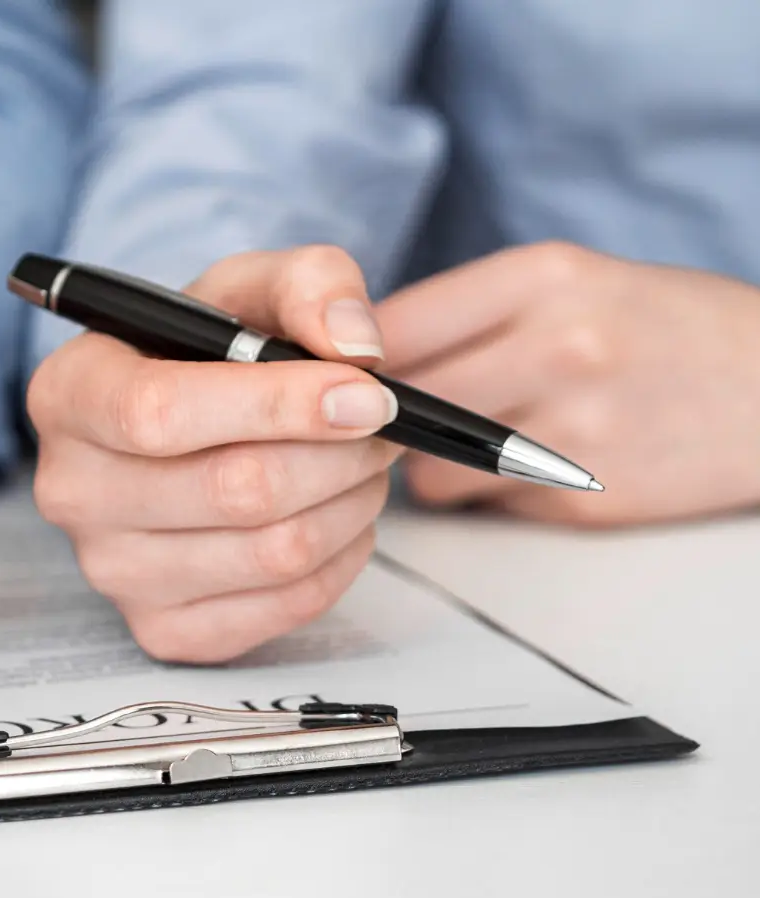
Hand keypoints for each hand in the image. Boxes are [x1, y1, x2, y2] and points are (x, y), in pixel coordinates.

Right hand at [28, 247, 402, 663]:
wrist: (173, 425)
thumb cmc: (202, 353)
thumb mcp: (247, 287)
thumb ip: (309, 284)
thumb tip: (355, 345)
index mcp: (69, 393)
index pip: (160, 413)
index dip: (278, 406)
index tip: (365, 394)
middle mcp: (71, 490)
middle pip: (235, 491)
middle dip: (340, 455)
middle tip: (383, 424)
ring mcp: (109, 571)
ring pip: (274, 553)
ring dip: (351, 503)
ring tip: (363, 464)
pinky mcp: (160, 628)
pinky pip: (285, 607)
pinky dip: (341, 560)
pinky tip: (337, 516)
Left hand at [376, 241, 759, 525]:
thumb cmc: (667, 328)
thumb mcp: (577, 281)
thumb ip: (474, 311)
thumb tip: (364, 356)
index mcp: (545, 278)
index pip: (391, 327)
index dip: (351, 359)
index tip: (343, 373)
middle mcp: (558, 347)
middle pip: (399, 403)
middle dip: (382, 417)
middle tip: (390, 419)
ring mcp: (573, 430)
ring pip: (426, 471)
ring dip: (426, 467)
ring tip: (463, 445)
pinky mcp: (585, 500)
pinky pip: (483, 507)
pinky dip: (484, 496)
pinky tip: (523, 470)